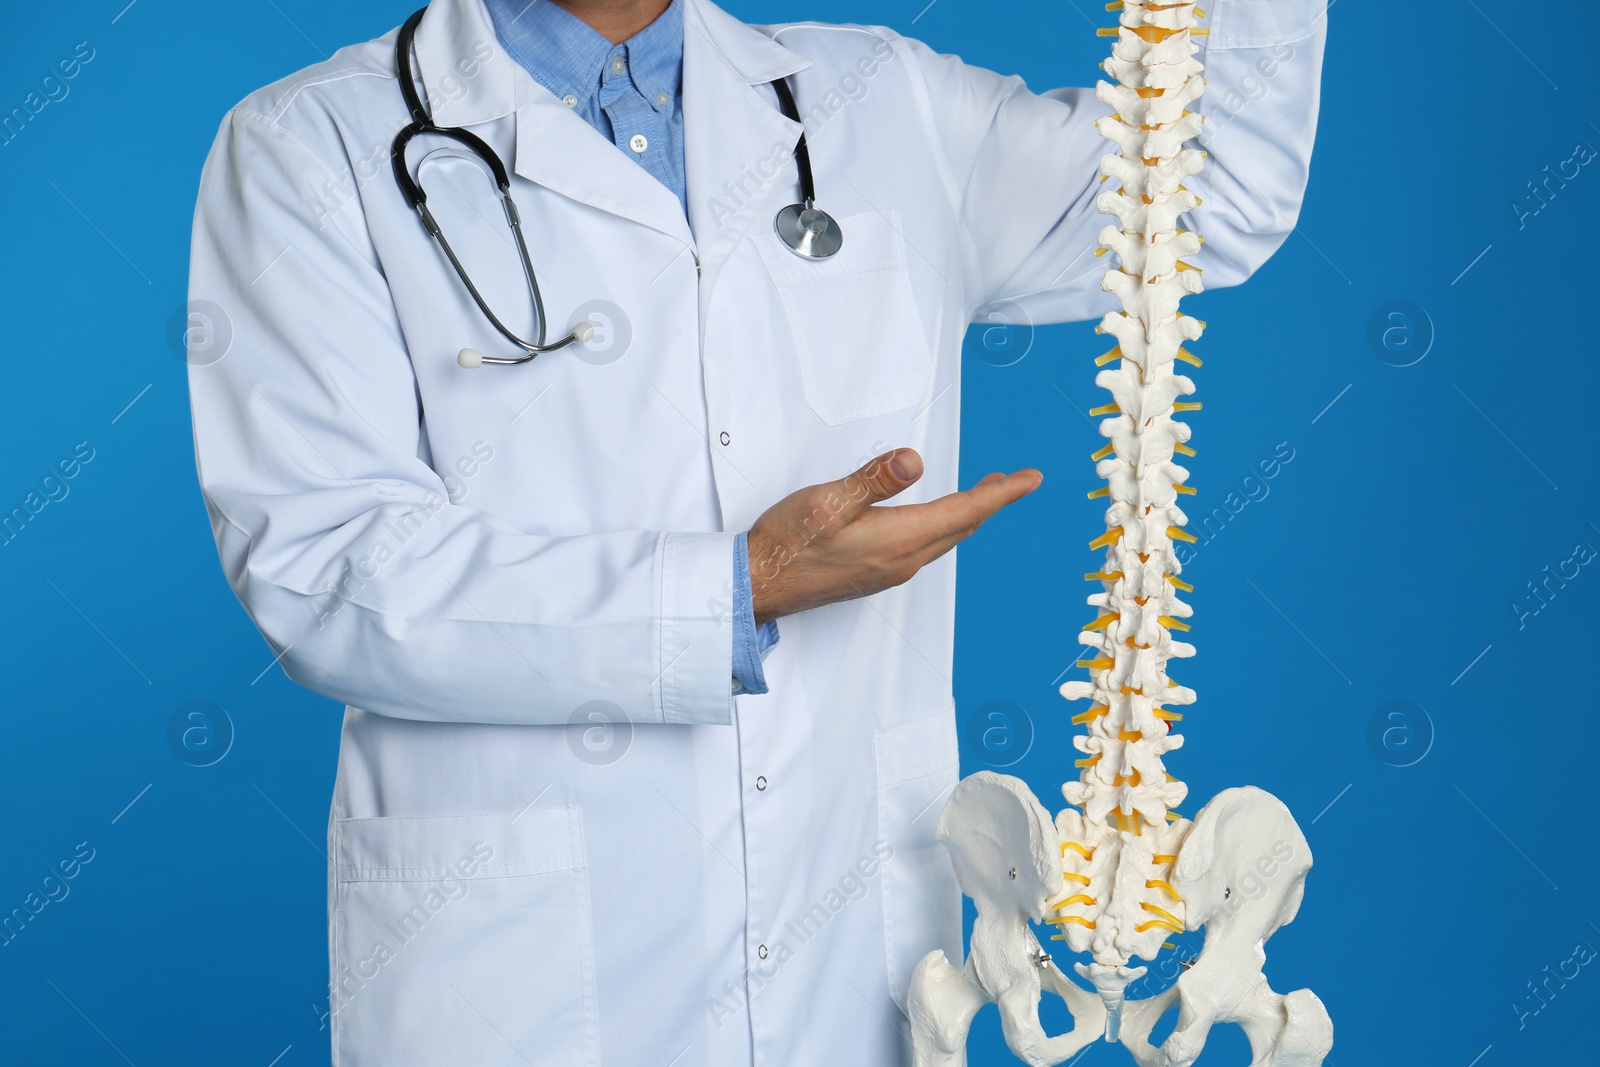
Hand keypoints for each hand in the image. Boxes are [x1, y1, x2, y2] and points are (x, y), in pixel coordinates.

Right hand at [747, 448, 1042, 624]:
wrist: (759, 586)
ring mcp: (890, 571)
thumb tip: (914, 460)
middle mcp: (903, 560)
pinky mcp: (876, 574)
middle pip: (962, 527)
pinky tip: (936, 519)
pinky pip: (925, 548)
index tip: (1030, 479)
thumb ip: (874, 479)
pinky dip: (943, 527)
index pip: (966, 512)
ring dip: (967, 515)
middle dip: (991, 501)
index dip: (1002, 493)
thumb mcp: (827, 500)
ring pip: (944, 538)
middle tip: (1013, 480)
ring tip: (982, 494)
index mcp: (899, 539)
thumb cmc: (787, 544)